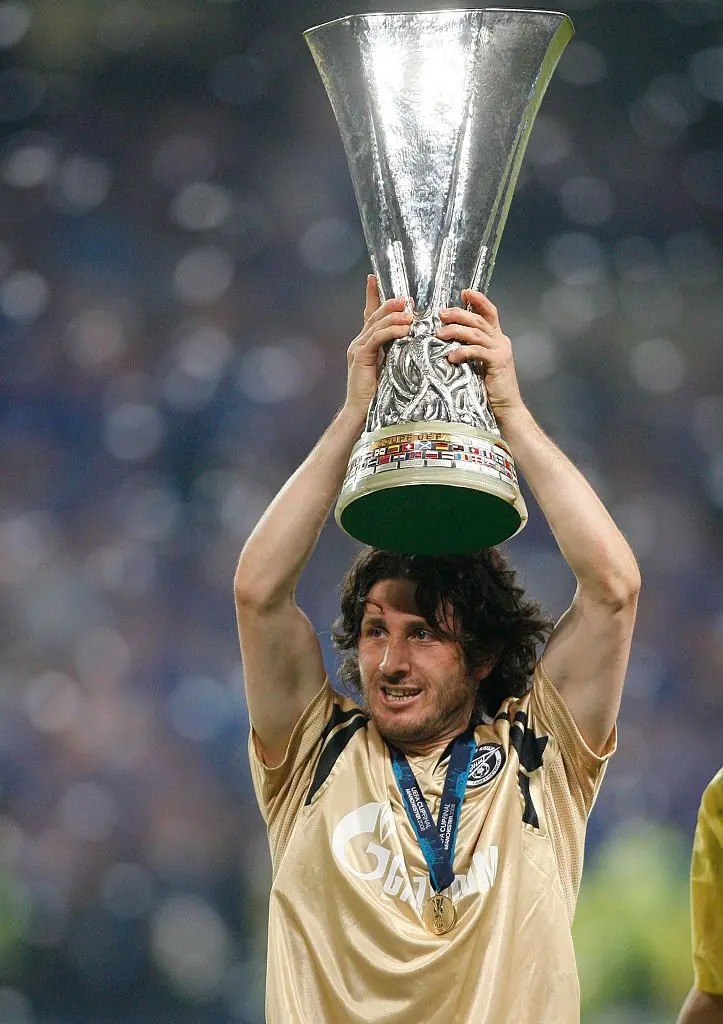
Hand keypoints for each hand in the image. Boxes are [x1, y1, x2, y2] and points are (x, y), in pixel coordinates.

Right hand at [344, 275, 411, 416]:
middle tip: (407, 299)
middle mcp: (359, 341)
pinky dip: (391, 332)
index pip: (369, 314)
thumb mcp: (392, 366)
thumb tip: (414, 336)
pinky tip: (404, 329)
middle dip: (391, 304)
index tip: (373, 278)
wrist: (362, 410)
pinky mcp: (361, 356)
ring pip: (377, 324)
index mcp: (366, 342)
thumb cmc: (380, 392)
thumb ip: (397, 350)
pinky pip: (377, 338)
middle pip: (375, 315)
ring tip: (409, 313)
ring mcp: (358, 348)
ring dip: (395, 317)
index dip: (372, 295)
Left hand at [436, 289, 524, 423]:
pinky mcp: (498, 362)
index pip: (489, 313)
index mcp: (497, 339)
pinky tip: (451, 356)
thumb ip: (470, 351)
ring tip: (439, 333)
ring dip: (456, 331)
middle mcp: (501, 341)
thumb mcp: (478, 366)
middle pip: (479, 320)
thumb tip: (448, 343)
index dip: (478, 300)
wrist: (507, 409)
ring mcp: (501, 351)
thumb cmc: (489, 390)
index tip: (464, 292)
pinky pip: (477, 351)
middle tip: (441, 313)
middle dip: (459, 314)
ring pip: (476, 333)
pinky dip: (463, 351)